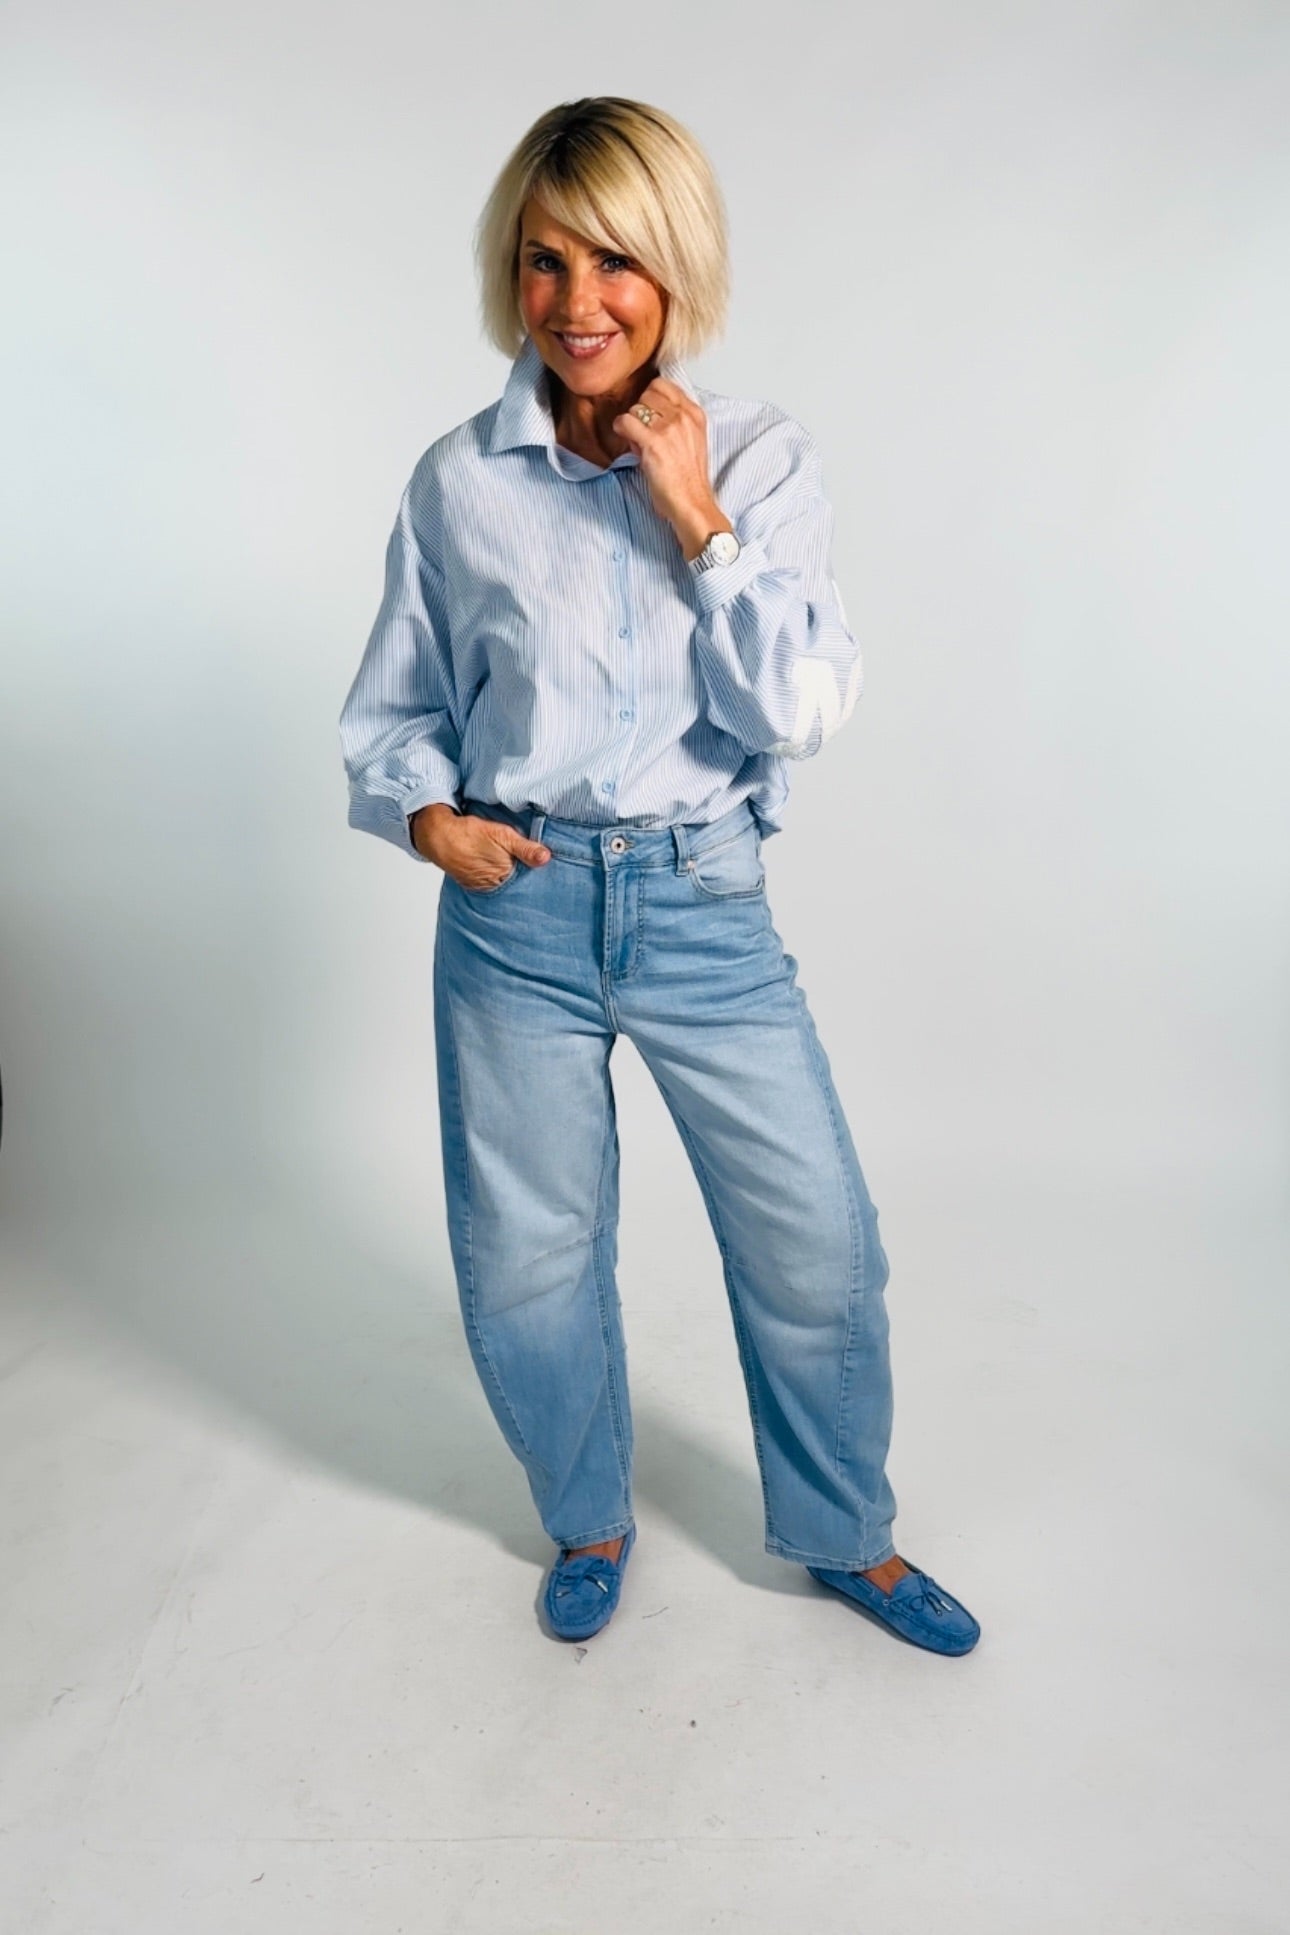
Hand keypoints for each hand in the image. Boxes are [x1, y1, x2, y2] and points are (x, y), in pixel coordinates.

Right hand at [410, 804, 550, 889]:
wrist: (438, 836)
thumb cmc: (470, 834)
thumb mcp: (503, 835)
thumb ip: (526, 848)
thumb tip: (546, 858)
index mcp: (504, 876)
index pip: (527, 878)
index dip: (532, 870)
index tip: (537, 864)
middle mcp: (492, 887)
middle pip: (514, 882)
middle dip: (520, 874)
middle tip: (520, 861)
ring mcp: (480, 886)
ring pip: (500, 882)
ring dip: (504, 875)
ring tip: (503, 861)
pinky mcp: (470, 883)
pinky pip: (486, 881)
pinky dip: (491, 875)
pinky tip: (489, 864)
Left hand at [612, 378, 733, 561]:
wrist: (692, 504)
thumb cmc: (688, 480)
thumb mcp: (690, 442)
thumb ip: (674, 423)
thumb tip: (647, 414)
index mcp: (695, 414)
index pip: (664, 385)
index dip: (650, 397)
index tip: (647, 412)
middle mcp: (684, 417)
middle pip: (648, 393)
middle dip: (640, 410)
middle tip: (642, 431)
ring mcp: (669, 428)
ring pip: (636, 407)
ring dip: (632, 422)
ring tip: (638, 441)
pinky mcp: (653, 442)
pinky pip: (625, 421)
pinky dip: (621, 429)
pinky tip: (627, 441)